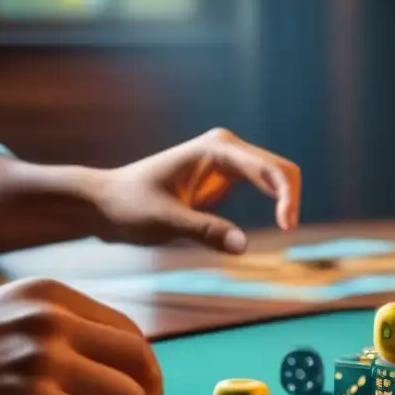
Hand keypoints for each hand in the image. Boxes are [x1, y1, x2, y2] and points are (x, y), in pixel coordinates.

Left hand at [92, 128, 300, 253]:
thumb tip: (242, 246)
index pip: (268, 168)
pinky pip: (264, 186)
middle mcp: (226, 148)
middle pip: (279, 168)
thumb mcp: (165, 221)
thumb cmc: (128, 207)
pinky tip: (277, 223)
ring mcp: (227, 162)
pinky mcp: (225, 178)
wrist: (104, 203)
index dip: (285, 195)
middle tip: (288, 230)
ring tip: (284, 228)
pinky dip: (276, 203)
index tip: (286, 227)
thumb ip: (204, 231)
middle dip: (290, 196)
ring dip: (286, 200)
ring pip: (276, 176)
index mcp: (216, 148)